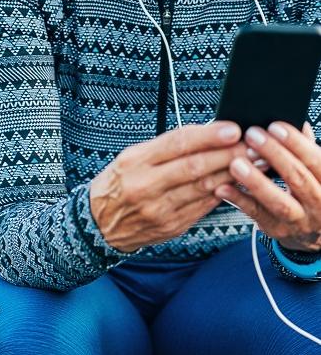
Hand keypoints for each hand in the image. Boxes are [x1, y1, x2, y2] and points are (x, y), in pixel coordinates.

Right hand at [90, 121, 246, 252]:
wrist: (100, 224)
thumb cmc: (119, 182)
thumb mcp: (131, 156)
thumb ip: (166, 147)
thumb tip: (207, 133)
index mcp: (136, 162)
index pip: (177, 144)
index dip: (207, 135)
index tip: (232, 129)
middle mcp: (146, 186)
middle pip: (195, 167)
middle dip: (228, 155)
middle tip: (253, 146)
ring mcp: (159, 209)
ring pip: (204, 188)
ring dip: (233, 174)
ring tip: (254, 163)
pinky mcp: (172, 226)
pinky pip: (203, 207)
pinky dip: (223, 193)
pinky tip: (238, 183)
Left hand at [216, 122, 320, 251]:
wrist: (314, 229)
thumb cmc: (311, 187)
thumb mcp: (316, 169)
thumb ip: (307, 146)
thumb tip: (298, 121)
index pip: (316, 161)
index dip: (297, 143)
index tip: (275, 126)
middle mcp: (319, 204)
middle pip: (298, 178)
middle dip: (274, 155)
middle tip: (252, 136)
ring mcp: (299, 220)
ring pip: (278, 202)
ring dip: (256, 181)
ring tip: (236, 163)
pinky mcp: (277, 229)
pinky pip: (256, 214)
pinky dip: (239, 200)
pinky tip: (223, 187)